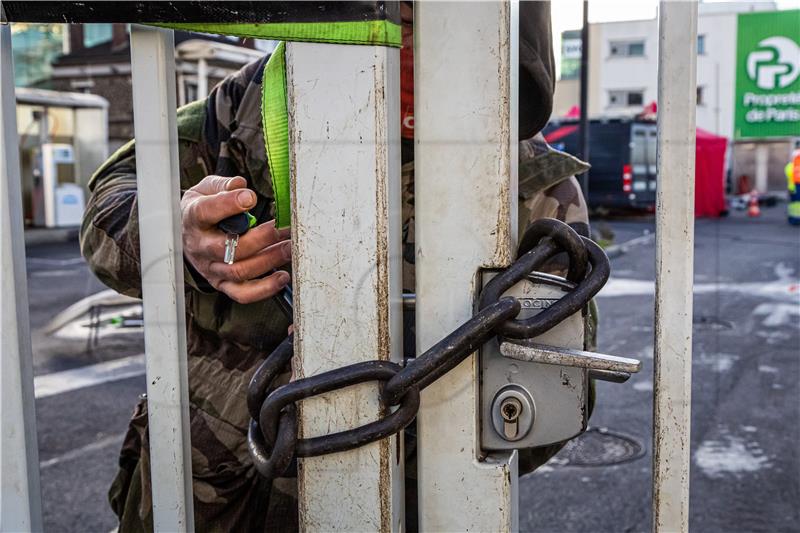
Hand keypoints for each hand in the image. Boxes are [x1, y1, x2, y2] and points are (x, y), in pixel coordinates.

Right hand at [180, 175, 290, 303]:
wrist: (187, 234)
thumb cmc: (202, 210)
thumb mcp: (205, 190)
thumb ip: (223, 186)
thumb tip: (240, 185)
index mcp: (194, 219)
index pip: (206, 212)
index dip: (228, 205)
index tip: (250, 197)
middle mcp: (201, 246)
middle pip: (229, 248)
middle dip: (261, 238)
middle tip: (282, 227)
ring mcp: (212, 268)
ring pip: (239, 271)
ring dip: (269, 260)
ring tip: (289, 248)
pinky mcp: (222, 283)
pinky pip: (242, 293)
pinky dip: (264, 289)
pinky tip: (281, 276)